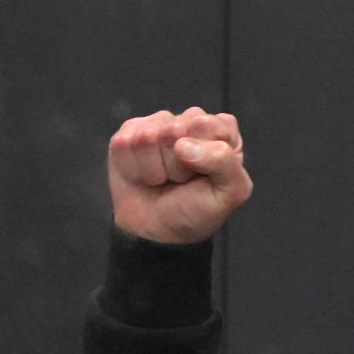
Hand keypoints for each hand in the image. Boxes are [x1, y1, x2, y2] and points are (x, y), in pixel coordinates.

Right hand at [108, 107, 252, 243]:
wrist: (159, 231)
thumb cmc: (198, 209)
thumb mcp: (230, 192)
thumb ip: (224, 161)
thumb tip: (183, 144)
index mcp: (222, 131)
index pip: (211, 124)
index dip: (204, 154)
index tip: (204, 173)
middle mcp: (189, 122)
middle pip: (175, 129)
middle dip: (176, 164)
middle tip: (181, 180)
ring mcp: (157, 125)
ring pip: (147, 136)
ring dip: (154, 168)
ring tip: (163, 179)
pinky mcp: (128, 133)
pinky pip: (123, 143)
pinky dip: (132, 168)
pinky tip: (142, 176)